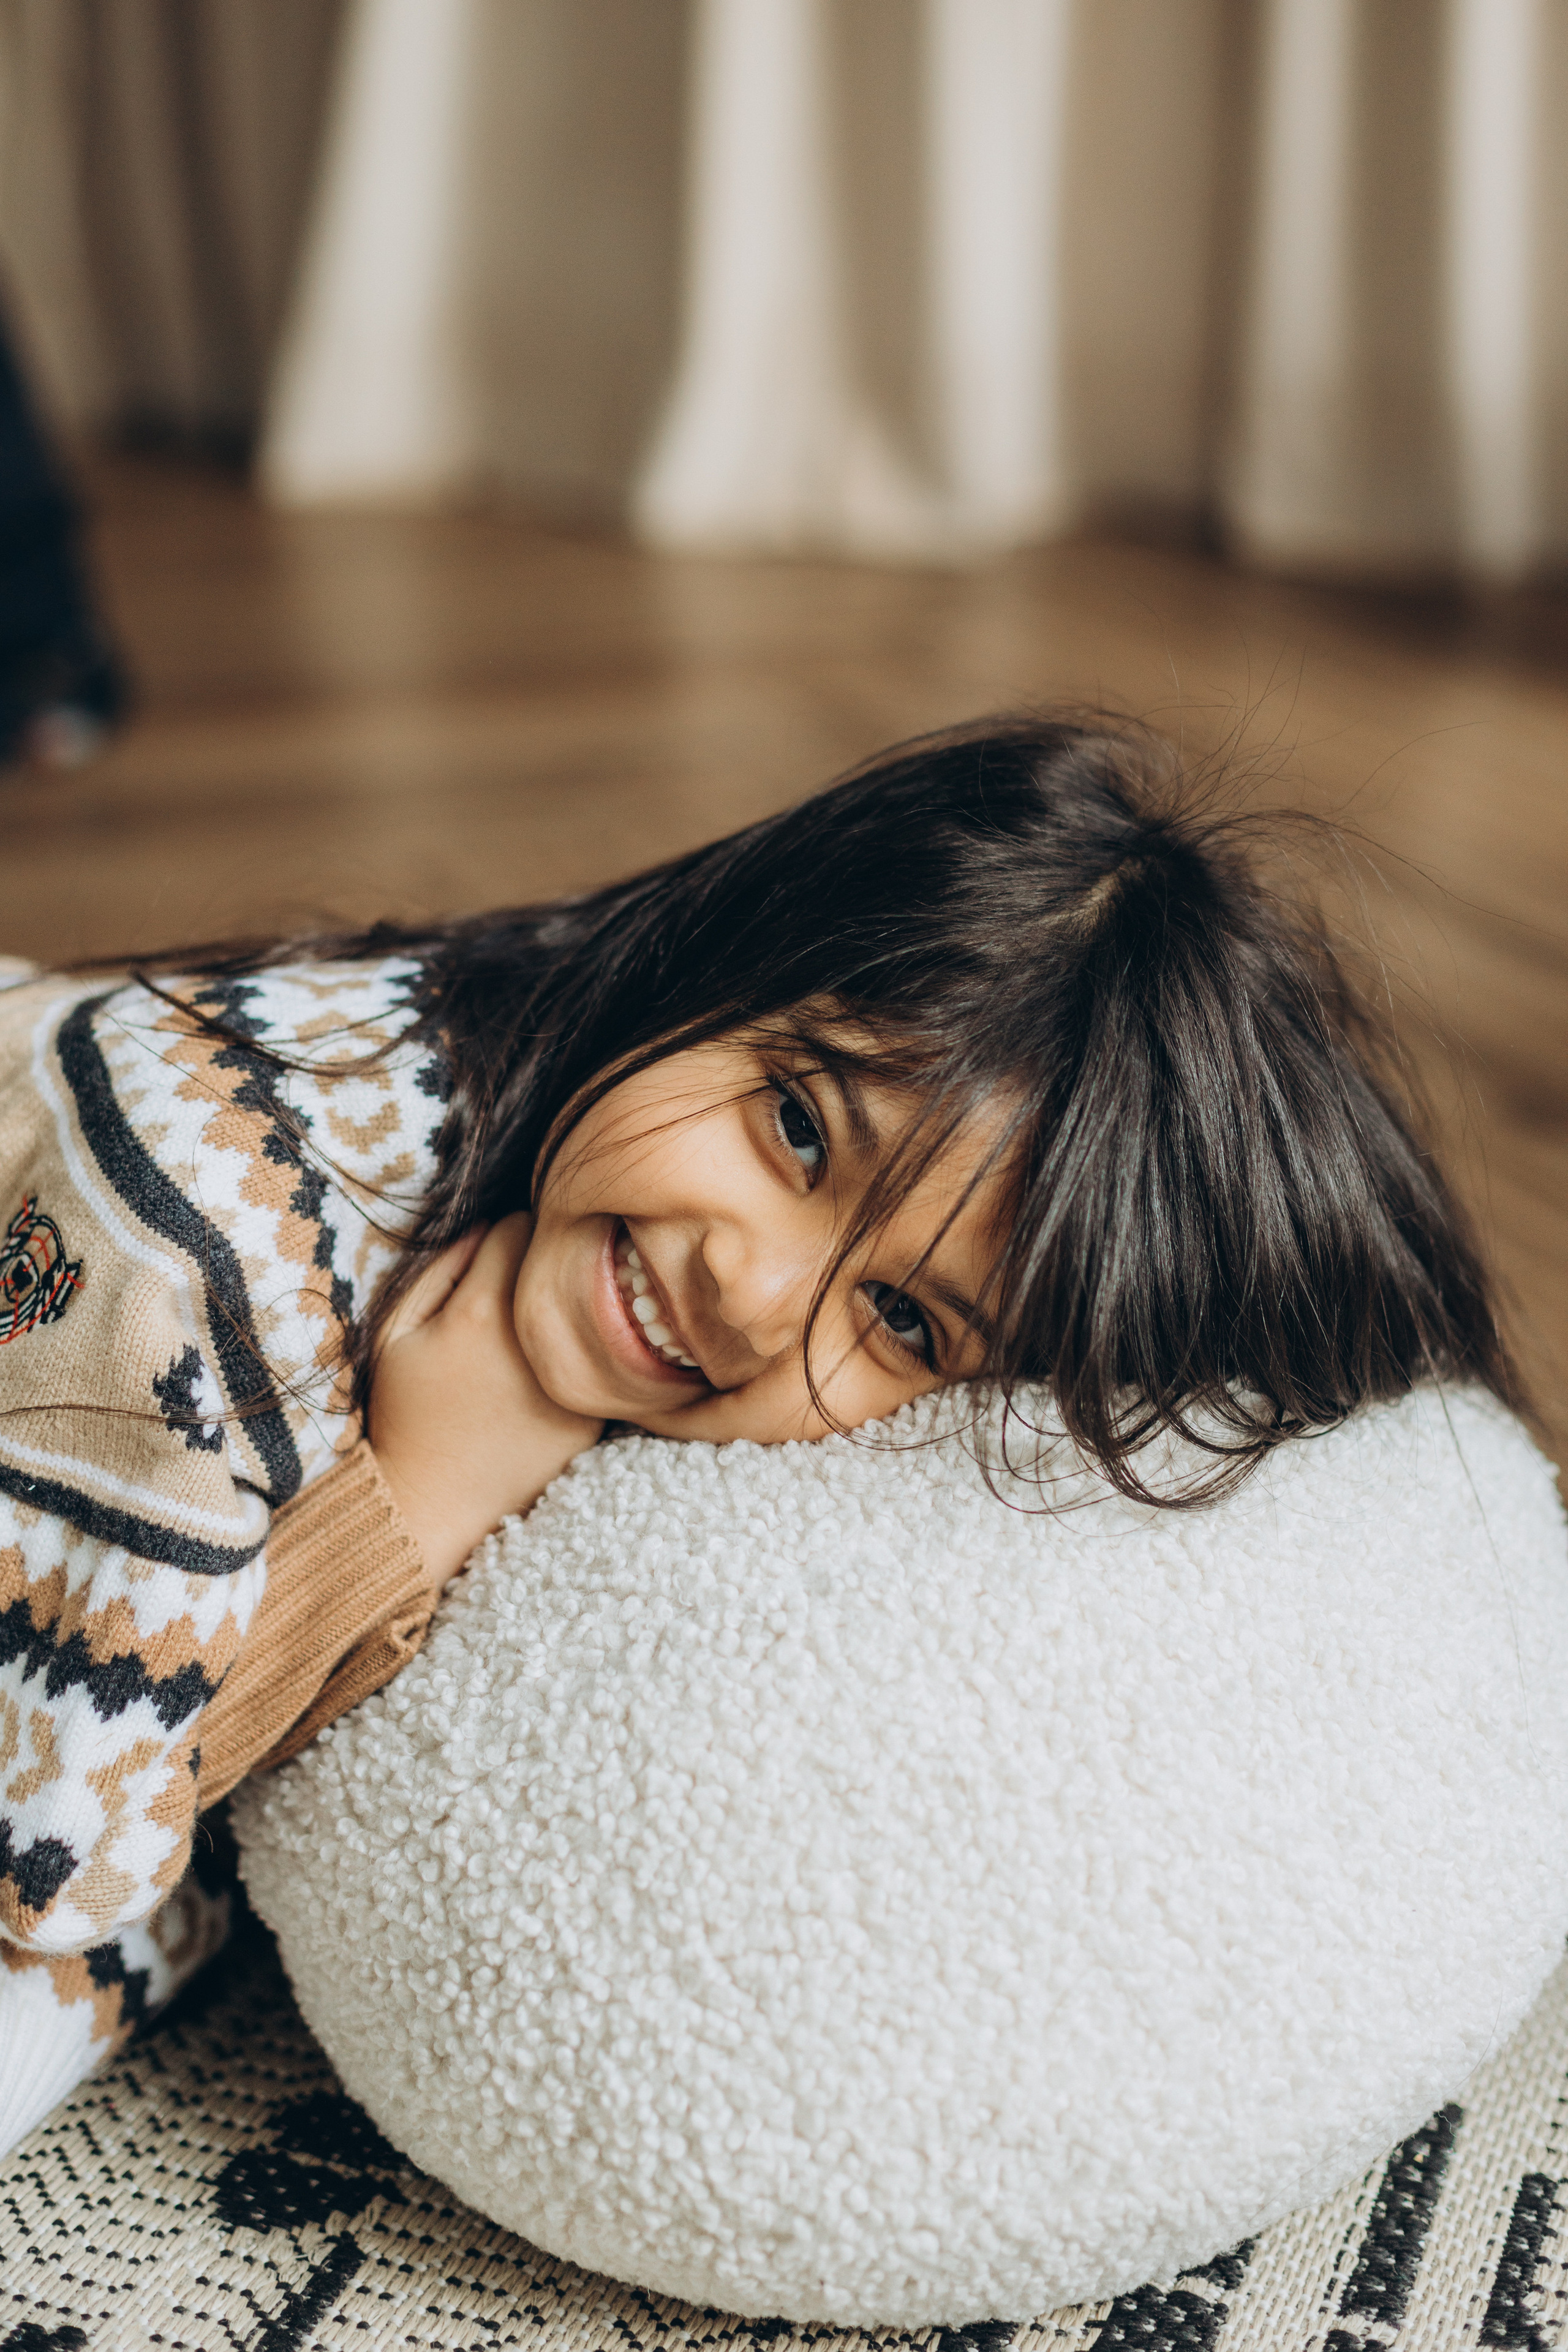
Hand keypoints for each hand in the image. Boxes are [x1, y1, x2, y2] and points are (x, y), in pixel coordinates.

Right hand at [367, 1214, 601, 1587]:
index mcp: (482, 1311)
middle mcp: (537, 1342)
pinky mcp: (594, 1416)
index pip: (517, 1226)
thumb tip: (484, 1224)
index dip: (500, 1237)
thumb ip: (439, 1268)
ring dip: (566, 1310)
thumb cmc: (405, 1414)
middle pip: (559, 1263)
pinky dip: (583, 1356)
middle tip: (511, 1295)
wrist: (432, 1504)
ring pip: (587, 1308)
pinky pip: (600, 1358)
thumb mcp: (395, 1332)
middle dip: (537, 1266)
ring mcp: (571, 1380)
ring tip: (529, 1336)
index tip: (489, 1261)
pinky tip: (542, 1378)